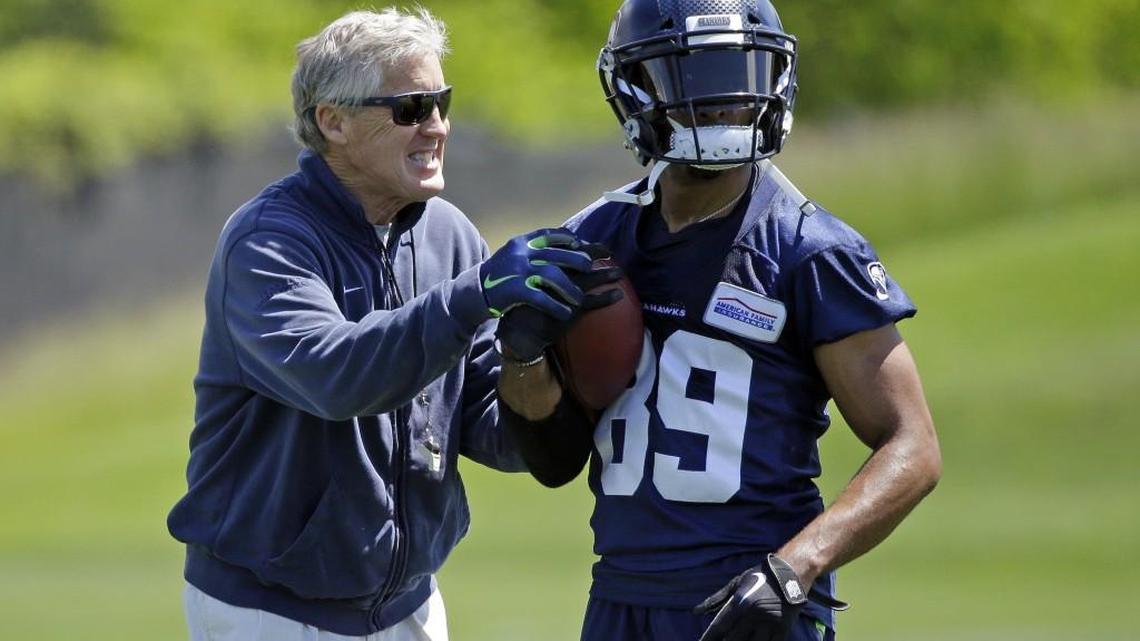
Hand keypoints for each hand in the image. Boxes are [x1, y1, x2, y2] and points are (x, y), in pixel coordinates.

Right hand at [480, 228, 595, 319]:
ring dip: (569, 288)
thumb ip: (533, 249)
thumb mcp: (513, 255)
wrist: (474, 291)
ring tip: (579, 299)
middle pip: (557, 254)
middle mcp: (520, 254)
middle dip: (577, 261)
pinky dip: (556, 306)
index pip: (549, 234)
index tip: (581, 244)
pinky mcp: (515, 290)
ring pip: (553, 276)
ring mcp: (518, 271)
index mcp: (521, 243)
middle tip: (591, 268)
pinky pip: (541, 298)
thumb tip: (561, 243)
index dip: (567, 239)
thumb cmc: (499, 274)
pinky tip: (566, 313)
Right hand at [496, 243, 622, 362]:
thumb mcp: (516, 278)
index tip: (584, 243)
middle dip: (594, 253)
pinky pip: (592, 302)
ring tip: (619, 273)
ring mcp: (561, 291)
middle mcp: (552, 274)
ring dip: (606, 274)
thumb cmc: (517, 302)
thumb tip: (542, 258)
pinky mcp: (568, 309)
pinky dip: (607, 298)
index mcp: (538, 264)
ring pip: (588, 279)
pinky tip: (618, 295)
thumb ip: (529, 265)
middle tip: (608, 251)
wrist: (516, 329)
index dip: (575, 243)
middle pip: (578, 258)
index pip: (561, 246)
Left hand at [694, 554, 806, 640]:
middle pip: (734, 639)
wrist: (792, 573)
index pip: (721, 626)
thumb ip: (716, 599)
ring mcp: (770, 623)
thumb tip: (695, 612)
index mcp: (741, 601)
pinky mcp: (783, 629)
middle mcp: (754, 614)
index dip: (710, 638)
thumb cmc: (760, 578)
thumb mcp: (736, 583)